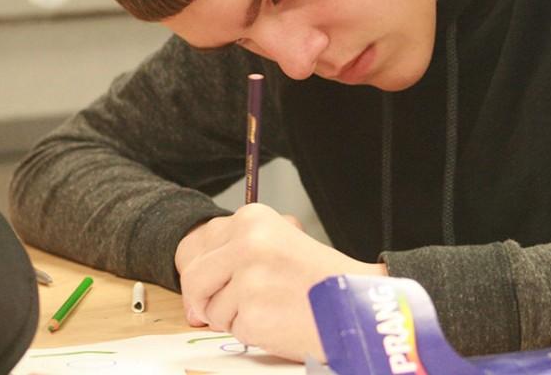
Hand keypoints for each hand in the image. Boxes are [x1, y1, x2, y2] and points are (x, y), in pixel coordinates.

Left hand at [174, 203, 387, 361]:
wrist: (356, 303)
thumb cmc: (320, 276)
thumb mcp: (278, 242)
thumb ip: (235, 253)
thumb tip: (195, 290)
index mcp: (252, 219)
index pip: (200, 249)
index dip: (206, 274)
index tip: (216, 284)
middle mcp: (248, 243)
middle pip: (194, 279)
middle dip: (203, 299)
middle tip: (224, 308)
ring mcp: (249, 279)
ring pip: (212, 309)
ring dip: (235, 317)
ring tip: (272, 307)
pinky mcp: (253, 314)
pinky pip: (233, 330)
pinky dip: (252, 332)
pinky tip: (279, 320)